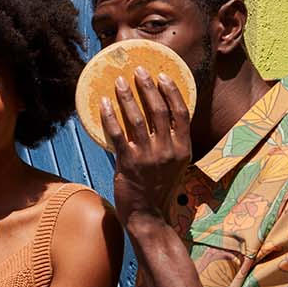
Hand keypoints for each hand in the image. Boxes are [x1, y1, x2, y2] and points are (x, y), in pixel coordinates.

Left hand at [103, 68, 192, 225]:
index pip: (181, 112)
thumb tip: (155, 114)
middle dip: (148, 87)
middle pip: (159, 110)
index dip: (171, 92)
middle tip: (138, 71)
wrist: (148, 215)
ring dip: (127, 97)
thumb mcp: (175, 164)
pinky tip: (104, 104)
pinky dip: (110, 116)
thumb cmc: (159, 187)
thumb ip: (170, 142)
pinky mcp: (128, 163)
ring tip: (119, 82)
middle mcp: (168, 150)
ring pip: (137, 119)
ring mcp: (148, 157)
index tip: (162, 76)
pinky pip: (117, 134)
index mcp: (183, 148)